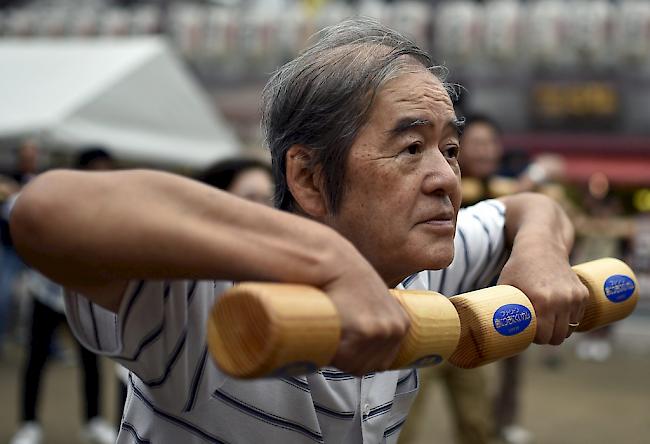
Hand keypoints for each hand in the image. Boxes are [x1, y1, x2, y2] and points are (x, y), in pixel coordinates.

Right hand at [322, 249, 409, 374]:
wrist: (335, 264)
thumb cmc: (347, 281)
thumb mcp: (372, 302)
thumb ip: (375, 322)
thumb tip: (365, 343)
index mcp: (402, 324)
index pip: (383, 362)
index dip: (361, 359)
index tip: (347, 351)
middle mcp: (395, 329)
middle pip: (369, 366)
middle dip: (349, 359)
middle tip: (336, 340)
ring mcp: (381, 331)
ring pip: (355, 365)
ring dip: (339, 357)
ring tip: (332, 334)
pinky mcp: (364, 332)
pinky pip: (344, 359)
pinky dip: (332, 352)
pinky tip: (328, 336)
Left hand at [497, 241, 588, 344]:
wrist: (541, 246)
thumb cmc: (519, 267)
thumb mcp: (506, 286)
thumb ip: (503, 308)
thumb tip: (491, 326)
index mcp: (542, 301)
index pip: (543, 336)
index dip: (534, 338)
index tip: (528, 332)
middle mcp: (561, 300)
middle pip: (557, 337)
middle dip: (546, 337)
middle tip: (536, 329)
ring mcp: (574, 297)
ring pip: (569, 329)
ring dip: (558, 329)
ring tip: (545, 320)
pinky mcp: (583, 294)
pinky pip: (577, 318)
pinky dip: (568, 320)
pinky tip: (556, 312)